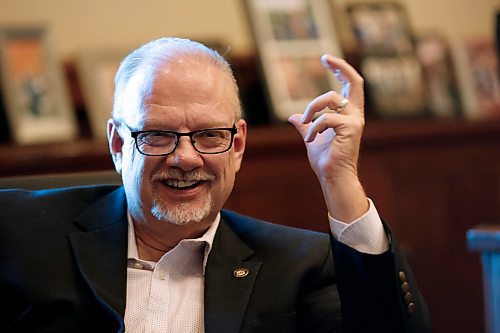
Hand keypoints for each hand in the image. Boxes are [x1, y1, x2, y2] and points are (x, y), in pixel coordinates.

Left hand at [288, 55, 367, 221]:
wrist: (333, 177)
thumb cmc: (325, 159)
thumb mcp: (311, 137)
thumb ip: (305, 124)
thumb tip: (292, 116)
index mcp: (348, 114)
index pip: (350, 85)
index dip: (341, 70)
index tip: (327, 59)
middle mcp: (355, 115)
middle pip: (354, 82)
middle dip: (341, 66)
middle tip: (325, 57)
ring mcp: (354, 121)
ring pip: (331, 98)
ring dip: (312, 107)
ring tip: (305, 122)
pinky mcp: (350, 129)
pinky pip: (325, 118)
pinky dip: (313, 127)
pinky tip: (309, 140)